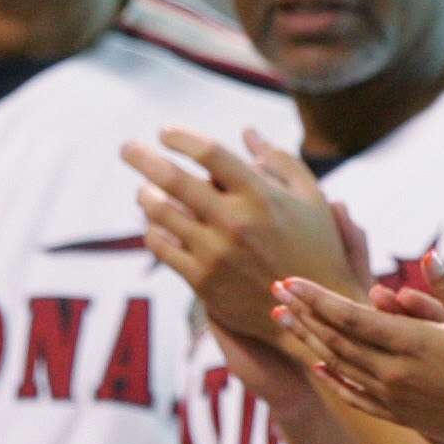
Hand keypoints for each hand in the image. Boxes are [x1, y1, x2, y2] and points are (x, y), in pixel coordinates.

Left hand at [125, 129, 354, 343]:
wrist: (312, 311)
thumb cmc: (317, 247)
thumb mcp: (312, 198)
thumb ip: (280, 160)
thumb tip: (247, 132)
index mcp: (261, 195)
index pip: (208, 152)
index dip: (181, 136)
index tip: (167, 132)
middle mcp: (234, 221)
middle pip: (172, 178)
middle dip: (141, 157)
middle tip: (127, 148)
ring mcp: (215, 253)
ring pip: (159, 213)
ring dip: (144, 196)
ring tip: (143, 191)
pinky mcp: (202, 281)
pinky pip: (161, 247)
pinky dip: (153, 232)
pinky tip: (157, 226)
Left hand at [273, 264, 443, 443]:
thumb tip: (428, 256)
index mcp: (412, 343)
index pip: (351, 316)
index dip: (317, 298)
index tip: (290, 281)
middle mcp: (393, 372)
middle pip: (335, 339)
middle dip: (302, 313)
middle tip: (275, 292)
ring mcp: (392, 396)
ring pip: (338, 365)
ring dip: (308, 340)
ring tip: (283, 320)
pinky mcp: (397, 414)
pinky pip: (355, 395)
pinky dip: (332, 378)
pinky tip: (317, 366)